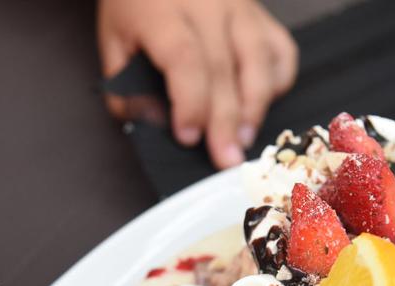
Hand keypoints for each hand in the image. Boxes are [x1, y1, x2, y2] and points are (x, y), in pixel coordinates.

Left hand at [98, 0, 297, 169]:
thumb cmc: (137, 6)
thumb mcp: (114, 41)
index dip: (190, 102)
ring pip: (258, 60)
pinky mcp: (262, 15)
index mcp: (163, 12)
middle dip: (224, 121)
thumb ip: (125, 86)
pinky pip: (281, 51)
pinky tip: (259, 105)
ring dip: (254, 107)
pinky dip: (277, 82)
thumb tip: (154, 124)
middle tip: (225, 160)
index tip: (188, 137)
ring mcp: (241, 8)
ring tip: (243, 140)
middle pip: (224, 68)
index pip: (185, 58)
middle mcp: (208, 6)